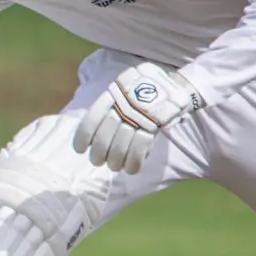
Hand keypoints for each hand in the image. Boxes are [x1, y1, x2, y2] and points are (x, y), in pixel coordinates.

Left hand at [72, 63, 203, 174]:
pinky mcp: (153, 126)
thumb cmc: (145, 89)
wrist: (175, 85)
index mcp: (112, 95)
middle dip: (98, 154)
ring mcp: (138, 117)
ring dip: (114, 162)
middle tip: (97, 162)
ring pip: (119, 147)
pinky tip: (131, 170)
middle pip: (103, 137)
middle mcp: (122, 106)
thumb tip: (94, 132)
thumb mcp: (123, 89)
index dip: (83, 137)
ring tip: (113, 166)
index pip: (91, 119)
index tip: (80, 150)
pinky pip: (139, 149)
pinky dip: (133, 162)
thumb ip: (110, 106)